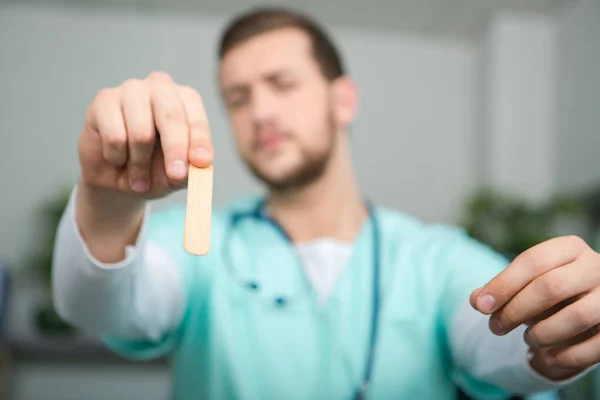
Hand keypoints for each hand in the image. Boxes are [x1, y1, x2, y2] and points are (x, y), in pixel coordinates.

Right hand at [79, 71, 213, 199]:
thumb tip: (196, 164)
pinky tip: (116, 158)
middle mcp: (161, 87)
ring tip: (139, 176)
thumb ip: (190, 168)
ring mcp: (131, 89)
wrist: (117, 176)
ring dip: (140, 163)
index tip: (202, 162)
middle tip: (175, 176)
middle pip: (171, 117)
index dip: (199, 142)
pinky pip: (115, 137)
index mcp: (186, 100)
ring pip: (141, 132)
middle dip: (175, 150)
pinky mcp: (104, 99)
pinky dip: (117, 157)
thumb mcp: (177, 174)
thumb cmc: (155, 168)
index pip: (196, 119)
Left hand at [470, 236, 599, 379]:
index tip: (481, 306)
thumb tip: (477, 300)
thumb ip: (499, 289)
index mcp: (569, 248)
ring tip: (527, 340)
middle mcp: (596, 267)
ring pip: (577, 316)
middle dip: (516, 311)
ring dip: (542, 333)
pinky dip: (566, 356)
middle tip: (495, 328)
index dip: (503, 285)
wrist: (588, 303)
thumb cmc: (548, 289)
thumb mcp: (524, 283)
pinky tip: (547, 357)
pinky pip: (595, 346)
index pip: (532, 261)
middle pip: (551, 287)